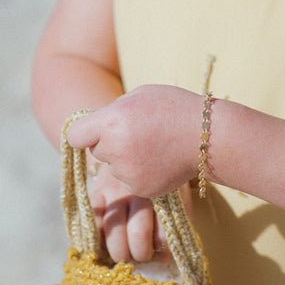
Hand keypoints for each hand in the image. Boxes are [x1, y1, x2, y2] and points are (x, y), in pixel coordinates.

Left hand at [66, 83, 198, 199]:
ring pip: (113, 167)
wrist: (210, 136)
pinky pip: (129, 180)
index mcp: (112, 121)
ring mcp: (128, 172)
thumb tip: (94, 129)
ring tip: (154, 145)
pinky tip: (159, 160)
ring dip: (125, 158)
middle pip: (96, 150)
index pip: (75, 135)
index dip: (85, 132)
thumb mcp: (139, 96)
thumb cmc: (174, 108)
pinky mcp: (140, 188)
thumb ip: (112, 113)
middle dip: (109, 143)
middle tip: (137, 133)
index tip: (94, 131)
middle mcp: (115, 148)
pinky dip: (140, 172)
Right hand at [88, 165, 193, 263]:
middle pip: (138, 236)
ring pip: (114, 233)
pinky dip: (98, 240)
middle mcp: (139, 189)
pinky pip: (93, 223)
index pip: (164, 234)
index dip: (161, 251)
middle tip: (141, 255)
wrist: (136, 146)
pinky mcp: (96, 191)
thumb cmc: (159, 182)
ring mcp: (115, 189)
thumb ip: (172, 229)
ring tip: (125, 253)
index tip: (159, 252)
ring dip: (121, 252)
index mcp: (165, 193)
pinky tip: (106, 244)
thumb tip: (164, 259)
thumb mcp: (176, 198)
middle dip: (140, 254)